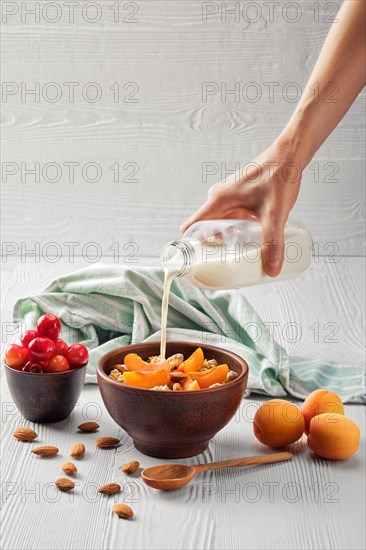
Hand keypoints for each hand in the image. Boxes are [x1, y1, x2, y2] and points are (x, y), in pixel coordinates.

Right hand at [180, 136, 302, 275]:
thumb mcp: (275, 215)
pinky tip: (248, 238)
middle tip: (221, 263)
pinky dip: (234, 229)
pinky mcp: (238, 196)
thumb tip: (272, 269)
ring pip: (218, 223)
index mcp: (218, 201)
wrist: (289, 156)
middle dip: (211, 246)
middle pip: (205, 228)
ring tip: (235, 254)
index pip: (192, 226)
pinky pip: (229, 217)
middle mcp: (218, 198)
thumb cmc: (278, 176)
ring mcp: (228, 196)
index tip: (196, 261)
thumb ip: (273, 243)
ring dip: (224, 238)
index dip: (191, 245)